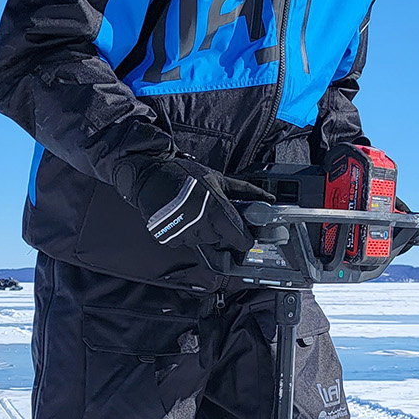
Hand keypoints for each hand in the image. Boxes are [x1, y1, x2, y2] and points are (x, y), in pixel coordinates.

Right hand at [127, 157, 270, 257]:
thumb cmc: (186, 176)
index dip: (244, 238)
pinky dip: (184, 233)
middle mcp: (200, 225)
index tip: (245, 236)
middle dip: (219, 228)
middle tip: (210, 212)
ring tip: (193, 212)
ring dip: (201, 230)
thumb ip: (244, 191)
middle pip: (220, 239)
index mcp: (215, 210)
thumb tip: (268, 199)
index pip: (240, 238)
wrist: (150, 176)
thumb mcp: (218, 179)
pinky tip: (181, 219)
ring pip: (202, 241)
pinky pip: (184, 242)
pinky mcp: (168, 239)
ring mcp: (183, 234)